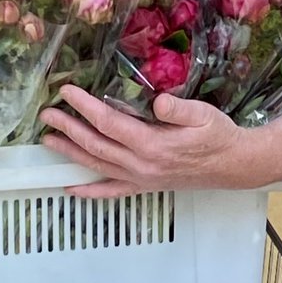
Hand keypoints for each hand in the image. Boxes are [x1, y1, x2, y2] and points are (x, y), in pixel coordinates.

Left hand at [39, 85, 270, 197]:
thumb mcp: (204, 114)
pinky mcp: (145, 186)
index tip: (67, 91)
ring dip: (71, 153)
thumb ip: (179, 109)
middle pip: (96, 145)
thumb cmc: (219, 135)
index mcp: (153, 145)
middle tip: (47, 115)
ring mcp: (141, 179)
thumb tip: (157, 102)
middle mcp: (142, 166)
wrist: (234, 166)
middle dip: (68, 128)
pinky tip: (71, 187)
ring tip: (49, 141)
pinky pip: (111, 191)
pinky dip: (89, 190)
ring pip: (98, 166)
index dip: (85, 106)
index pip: (109, 123)